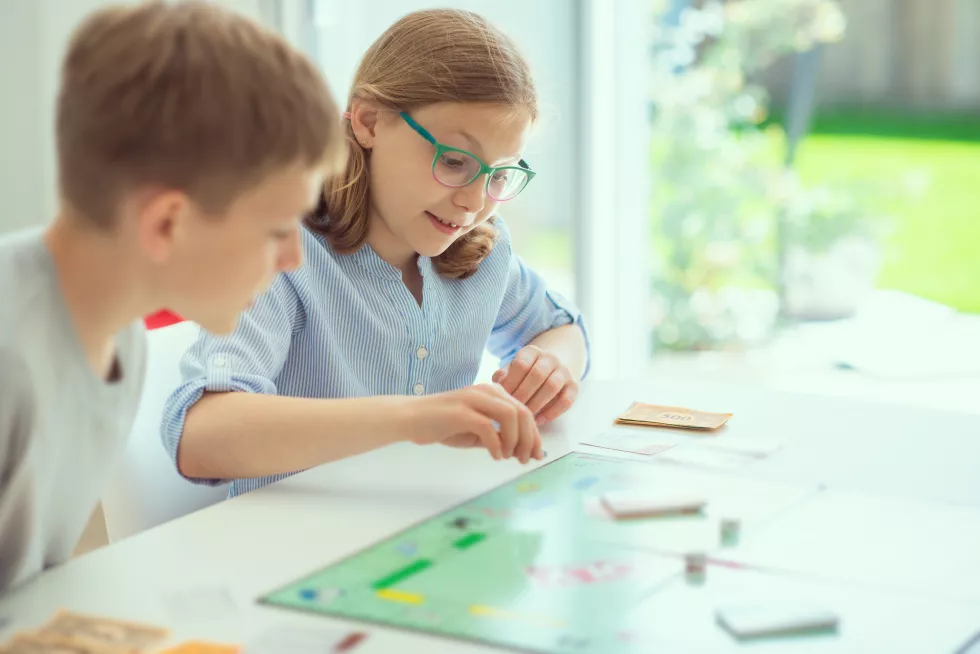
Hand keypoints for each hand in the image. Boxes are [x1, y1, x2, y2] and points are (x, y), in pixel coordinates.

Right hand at [404, 384, 542, 463]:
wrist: (411, 418)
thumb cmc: (442, 425)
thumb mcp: (476, 431)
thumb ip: (498, 436)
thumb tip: (520, 450)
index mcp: (493, 392)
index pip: (524, 411)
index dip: (535, 434)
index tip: (538, 454)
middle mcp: (487, 391)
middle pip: (523, 412)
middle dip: (530, 439)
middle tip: (527, 459)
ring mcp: (474, 399)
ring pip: (511, 415)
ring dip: (516, 440)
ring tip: (511, 457)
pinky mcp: (461, 412)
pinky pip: (488, 427)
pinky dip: (496, 445)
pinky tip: (495, 456)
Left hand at [492, 345, 578, 424]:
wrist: (552, 367)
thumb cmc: (525, 372)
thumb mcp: (511, 369)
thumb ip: (503, 376)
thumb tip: (499, 386)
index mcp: (531, 351)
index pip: (522, 364)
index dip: (511, 382)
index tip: (504, 397)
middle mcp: (550, 358)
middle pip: (538, 374)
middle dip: (523, 394)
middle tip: (514, 409)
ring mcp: (564, 371)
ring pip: (553, 386)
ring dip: (537, 403)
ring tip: (526, 415)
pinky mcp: (574, 386)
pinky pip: (567, 400)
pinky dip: (553, 412)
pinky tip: (539, 420)